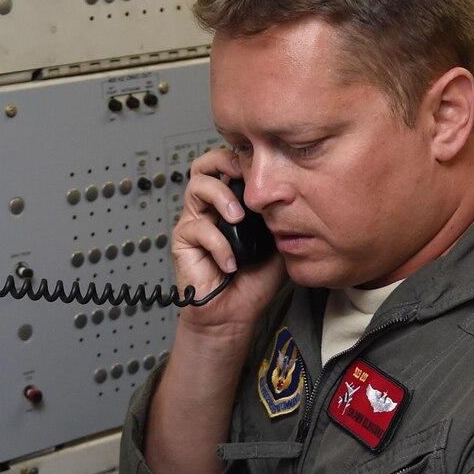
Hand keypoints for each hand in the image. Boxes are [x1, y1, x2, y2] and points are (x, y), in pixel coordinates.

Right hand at [172, 147, 284, 338]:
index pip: (229, 166)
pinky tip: (231, 263)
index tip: (264, 166)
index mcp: (231, 203)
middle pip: (204, 165)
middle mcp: (210, 208)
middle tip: (242, 172)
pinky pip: (199, 228)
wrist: (233, 314)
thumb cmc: (252, 283)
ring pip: (197, 186)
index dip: (243, 159)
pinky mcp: (183, 240)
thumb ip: (279, 218)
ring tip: (237, 218)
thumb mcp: (277, 244)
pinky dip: (219, 245)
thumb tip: (289, 194)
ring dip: (221, 196)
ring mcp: (195, 221)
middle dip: (222, 161)